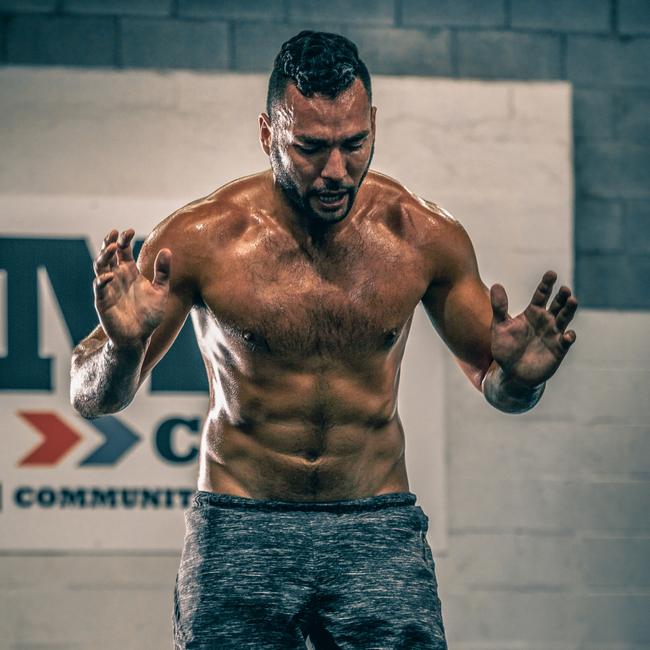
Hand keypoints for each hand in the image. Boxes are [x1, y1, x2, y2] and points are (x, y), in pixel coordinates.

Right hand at [93, 229, 170, 348]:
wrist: (140, 336)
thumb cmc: (150, 314)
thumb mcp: (161, 290)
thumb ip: (163, 272)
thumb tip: (167, 250)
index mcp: (129, 272)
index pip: (123, 250)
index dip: (124, 239)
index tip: (130, 231)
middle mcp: (117, 277)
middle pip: (108, 254)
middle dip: (109, 242)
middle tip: (114, 233)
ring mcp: (108, 288)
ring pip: (99, 267)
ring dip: (103, 256)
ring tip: (111, 248)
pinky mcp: (102, 301)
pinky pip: (99, 287)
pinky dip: (102, 280)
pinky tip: (110, 276)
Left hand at [490, 270, 577, 387]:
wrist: (512, 373)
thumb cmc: (505, 348)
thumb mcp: (499, 326)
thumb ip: (499, 307)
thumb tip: (496, 285)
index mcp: (532, 313)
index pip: (541, 295)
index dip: (546, 284)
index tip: (551, 274)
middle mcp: (546, 321)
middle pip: (557, 305)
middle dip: (562, 296)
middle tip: (565, 289)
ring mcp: (554, 334)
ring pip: (565, 318)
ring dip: (569, 310)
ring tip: (572, 300)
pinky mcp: (558, 349)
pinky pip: (566, 341)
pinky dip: (568, 337)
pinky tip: (567, 334)